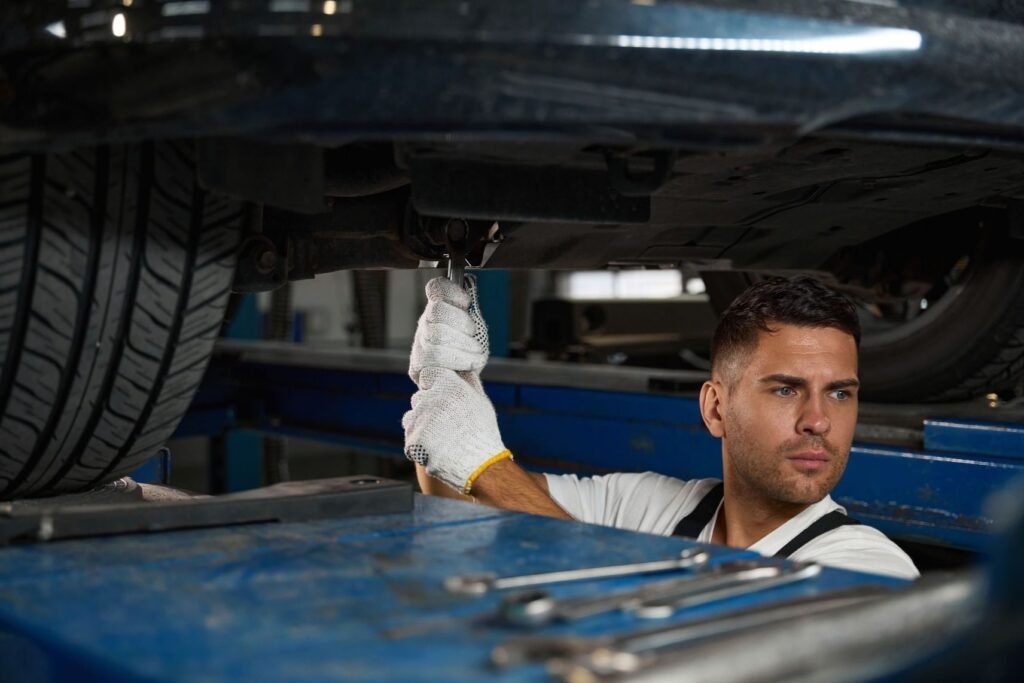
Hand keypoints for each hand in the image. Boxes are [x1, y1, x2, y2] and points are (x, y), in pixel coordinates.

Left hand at [402, 366, 509, 493]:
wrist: (478, 464)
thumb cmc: (482, 432)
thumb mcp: (480, 400)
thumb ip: (468, 381)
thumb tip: (462, 368)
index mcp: (447, 384)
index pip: (427, 375)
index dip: (433, 386)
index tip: (441, 397)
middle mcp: (429, 398)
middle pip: (418, 398)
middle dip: (427, 407)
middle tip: (445, 422)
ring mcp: (418, 419)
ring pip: (411, 417)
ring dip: (421, 424)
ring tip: (440, 438)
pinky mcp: (412, 439)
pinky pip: (410, 437)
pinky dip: (419, 443)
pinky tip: (435, 448)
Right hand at [409, 275, 488, 387]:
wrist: (464, 389)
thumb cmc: (467, 360)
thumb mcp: (471, 331)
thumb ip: (465, 311)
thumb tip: (466, 289)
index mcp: (437, 313)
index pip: (436, 289)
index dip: (451, 291)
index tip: (465, 302)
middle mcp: (425, 328)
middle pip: (437, 311)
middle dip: (462, 322)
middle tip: (472, 334)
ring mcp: (419, 347)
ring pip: (437, 334)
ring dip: (464, 344)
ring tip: (475, 353)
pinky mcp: (418, 368)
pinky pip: (436, 356)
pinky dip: (459, 359)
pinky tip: (469, 364)